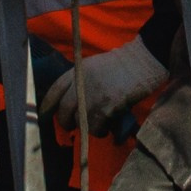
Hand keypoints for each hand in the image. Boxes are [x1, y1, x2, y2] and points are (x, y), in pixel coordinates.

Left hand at [42, 36, 169, 132]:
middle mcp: (81, 82)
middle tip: (71, 126)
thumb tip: (74, 103)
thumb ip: (82, 81)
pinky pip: (96, 127)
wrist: (145, 59)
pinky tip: (106, 129)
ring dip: (86, 127)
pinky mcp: (107, 106)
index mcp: (78, 70)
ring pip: (79, 121)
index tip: (45, 116)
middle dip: (65, 122)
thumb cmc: (123, 63)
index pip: (55, 90)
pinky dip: (100, 131)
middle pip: (64, 110)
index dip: (47, 106)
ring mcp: (93, 95)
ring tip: (96, 127)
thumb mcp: (96, 66)